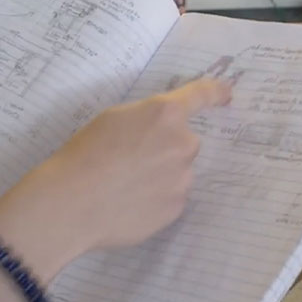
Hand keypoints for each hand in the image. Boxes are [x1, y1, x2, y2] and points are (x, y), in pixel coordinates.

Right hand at [29, 77, 232, 254]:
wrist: (74, 200)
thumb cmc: (85, 150)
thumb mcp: (112, 118)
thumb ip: (144, 120)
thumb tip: (158, 132)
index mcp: (164, 114)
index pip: (200, 96)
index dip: (215, 92)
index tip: (226, 93)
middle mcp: (182, 144)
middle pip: (183, 140)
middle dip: (164, 146)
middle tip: (131, 156)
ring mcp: (183, 179)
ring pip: (176, 171)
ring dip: (159, 174)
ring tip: (123, 183)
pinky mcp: (177, 209)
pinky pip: (169, 197)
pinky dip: (154, 197)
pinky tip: (127, 201)